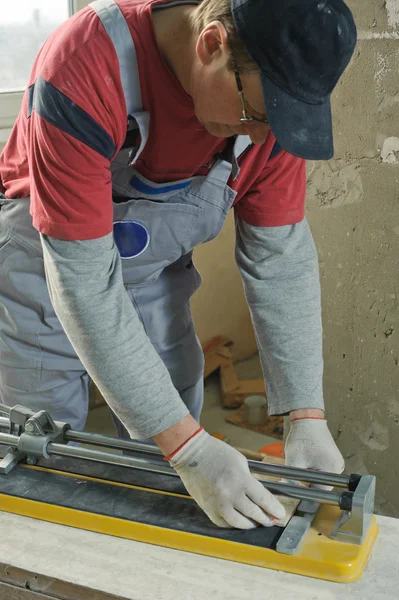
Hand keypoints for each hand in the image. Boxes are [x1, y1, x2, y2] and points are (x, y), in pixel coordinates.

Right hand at [168, 429, 285, 528]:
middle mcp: (229, 494)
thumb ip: (250, 480)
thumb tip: (259, 497)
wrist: (191, 453)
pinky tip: (239, 521)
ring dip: (251, 524)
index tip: (280, 514)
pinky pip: (224, 523)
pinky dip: (234, 524)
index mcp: (240, 479)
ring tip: (256, 522)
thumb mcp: (240, 462)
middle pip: (254, 513)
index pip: (263, 500)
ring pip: (239, 523)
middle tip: (271, 519)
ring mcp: (217, 503)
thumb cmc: (216, 453)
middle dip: (265, 518)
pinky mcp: (207, 508)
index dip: (274, 509)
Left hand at [285, 418, 344, 489]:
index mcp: (333, 469)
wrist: (307, 418)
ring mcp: (336, 461)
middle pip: (320, 484)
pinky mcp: (331, 456)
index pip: (320, 491)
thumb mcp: (294, 461)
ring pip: (320, 476)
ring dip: (309, 473)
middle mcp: (338, 467)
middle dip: (307, 481)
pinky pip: (321, 468)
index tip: (296, 488)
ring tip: (301, 461)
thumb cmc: (303, 437)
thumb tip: (287, 493)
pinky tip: (305, 458)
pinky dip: (311, 466)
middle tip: (297, 471)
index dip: (306, 491)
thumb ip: (291, 480)